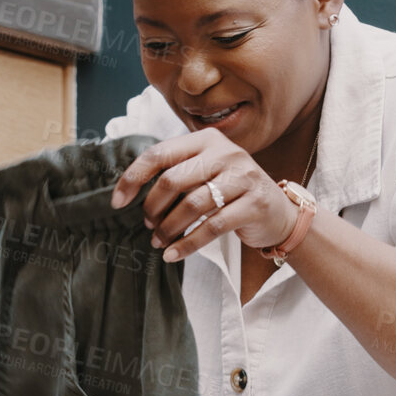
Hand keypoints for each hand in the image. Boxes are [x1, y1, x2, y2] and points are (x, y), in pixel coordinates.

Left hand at [107, 129, 299, 262]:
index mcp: (206, 140)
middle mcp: (226, 153)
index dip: (133, 178)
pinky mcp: (254, 203)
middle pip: (173, 180)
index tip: (117, 202)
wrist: (279, 213)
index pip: (159, 154)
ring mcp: (243, 177)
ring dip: (169, 228)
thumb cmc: (233, 193)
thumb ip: (178, 173)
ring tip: (158, 241)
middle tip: (148, 224)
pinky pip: (212, 227)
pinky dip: (188, 244)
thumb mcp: (207, 173)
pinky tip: (174, 254)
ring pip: (192, 205)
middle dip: (153, 207)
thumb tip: (132, 192)